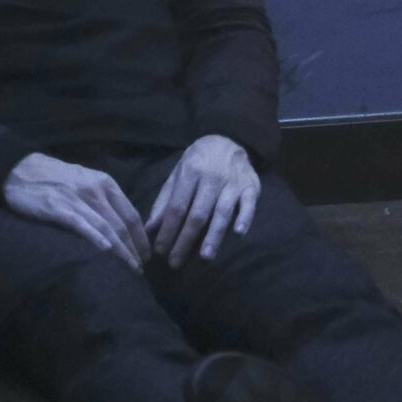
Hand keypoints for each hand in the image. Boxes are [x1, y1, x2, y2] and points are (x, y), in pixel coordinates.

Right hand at [1, 153, 150, 271]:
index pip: (131, 214)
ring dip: (121, 251)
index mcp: (106, 183)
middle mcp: (95, 190)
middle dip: (134, 249)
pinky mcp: (58, 208)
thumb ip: (104, 198)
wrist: (20, 169)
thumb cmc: (55, 178)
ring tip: (129, 269)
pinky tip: (106, 251)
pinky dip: (95, 237)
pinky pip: (81, 224)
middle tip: (141, 269)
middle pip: (122, 224)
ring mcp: (77, 199)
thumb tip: (122, 224)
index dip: (141, 237)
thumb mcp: (87, 181)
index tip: (146, 255)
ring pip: (107, 227)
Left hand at [145, 135, 259, 266]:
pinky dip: (245, 217)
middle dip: (185, 240)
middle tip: (175, 263)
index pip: (177, 207)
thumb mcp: (178, 175)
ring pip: (222, 211)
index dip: (168, 230)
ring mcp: (233, 182)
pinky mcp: (251, 185)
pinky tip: (239, 233)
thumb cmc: (198, 163)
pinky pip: (249, 203)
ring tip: (205, 256)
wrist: (228, 139)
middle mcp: (211, 177)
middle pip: (198, 214)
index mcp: (190, 173)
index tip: (160, 251)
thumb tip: (149, 230)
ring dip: (214, 235)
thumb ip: (165, 202)